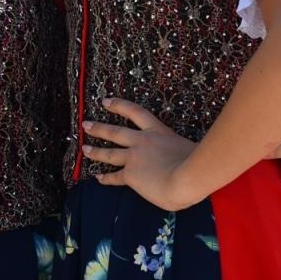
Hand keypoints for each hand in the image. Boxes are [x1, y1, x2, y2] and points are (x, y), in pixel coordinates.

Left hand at [82, 98, 201, 211]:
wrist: (187, 177)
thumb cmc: (196, 164)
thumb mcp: (187, 150)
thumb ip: (177, 152)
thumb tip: (176, 161)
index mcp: (158, 132)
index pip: (135, 113)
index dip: (119, 105)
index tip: (105, 101)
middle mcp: (142, 142)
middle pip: (115, 132)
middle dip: (99, 128)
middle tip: (86, 124)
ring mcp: (134, 158)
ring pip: (109, 153)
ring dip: (95, 151)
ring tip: (84, 148)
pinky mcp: (131, 175)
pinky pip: (114, 176)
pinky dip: (105, 178)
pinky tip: (97, 178)